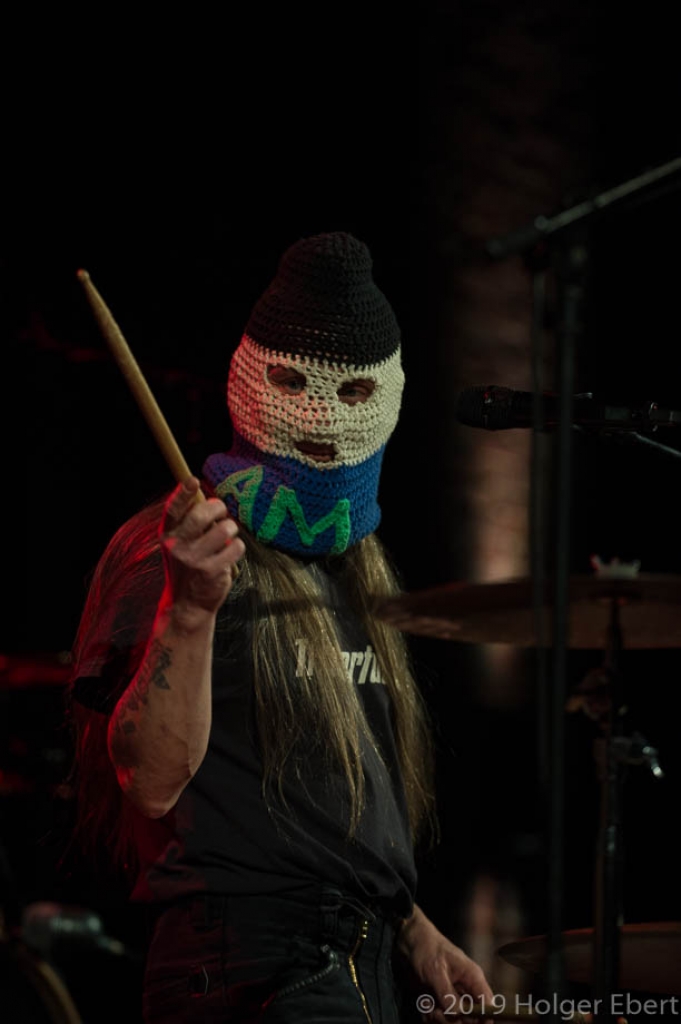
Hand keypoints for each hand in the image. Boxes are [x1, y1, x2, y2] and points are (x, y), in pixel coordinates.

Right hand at [159, 477, 244, 619]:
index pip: (174, 509)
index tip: (194, 480)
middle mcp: (177, 545)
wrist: (187, 603)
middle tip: (221, 512)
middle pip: (202, 514)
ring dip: (230, 529)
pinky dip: (237, 548)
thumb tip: (209, 498)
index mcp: (168, 534)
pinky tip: (229, 556)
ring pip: (224, 529)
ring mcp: (193, 559)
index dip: (183, 492)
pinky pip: (236, 547)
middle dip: (218, 508)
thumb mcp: (181, 543)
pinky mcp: (211, 570)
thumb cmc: (189, 565)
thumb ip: (190, 522)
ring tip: (226, 537)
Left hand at [398, 904, 492, 1022]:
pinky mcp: (439, 1000)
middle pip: (470, 1018)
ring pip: (453, 1020)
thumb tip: (458, 1015)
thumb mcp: (435, 971)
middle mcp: (465, 989)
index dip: (484, 1018)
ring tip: (428, 1006)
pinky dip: (429, 1015)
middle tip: (437, 1012)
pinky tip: (423, 1003)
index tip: (465, 1020)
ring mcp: (452, 996)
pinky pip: (438, 1018)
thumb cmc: (426, 949)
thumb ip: (447, 994)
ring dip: (439, 1018)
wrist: (408, 941)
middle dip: (454, 1020)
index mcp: (472, 977)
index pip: (488, 1004)